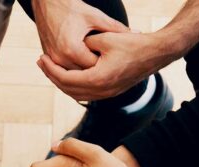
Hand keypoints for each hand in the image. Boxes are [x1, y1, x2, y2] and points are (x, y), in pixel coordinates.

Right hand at [31, 0, 127, 69]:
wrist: (47, 3)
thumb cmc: (71, 7)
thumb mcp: (95, 17)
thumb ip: (115, 28)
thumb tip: (137, 33)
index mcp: (72, 50)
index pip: (94, 66)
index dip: (107, 64)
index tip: (118, 60)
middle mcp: (60, 58)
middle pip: (83, 74)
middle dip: (97, 70)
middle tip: (112, 66)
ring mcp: (52, 60)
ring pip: (73, 75)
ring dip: (85, 73)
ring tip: (101, 68)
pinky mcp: (48, 58)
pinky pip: (64, 70)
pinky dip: (75, 70)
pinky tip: (86, 67)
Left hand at [38, 31, 176, 100]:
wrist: (157, 53)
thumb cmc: (133, 43)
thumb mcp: (104, 38)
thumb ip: (84, 44)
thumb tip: (71, 48)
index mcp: (98, 79)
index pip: (65, 79)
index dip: (51, 69)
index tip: (42, 58)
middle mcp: (102, 92)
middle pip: (68, 89)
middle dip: (52, 76)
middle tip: (42, 63)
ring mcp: (107, 94)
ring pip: (76, 94)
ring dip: (62, 82)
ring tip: (51, 69)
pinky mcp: (111, 92)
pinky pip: (86, 93)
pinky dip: (74, 85)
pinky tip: (68, 74)